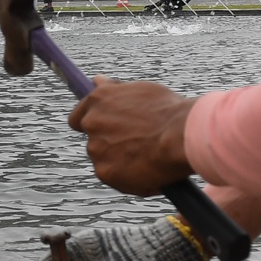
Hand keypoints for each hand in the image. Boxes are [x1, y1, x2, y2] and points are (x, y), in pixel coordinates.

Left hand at [68, 78, 195, 193]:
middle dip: (110, 143)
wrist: (182, 136)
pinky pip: (116, 178)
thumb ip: (113, 90)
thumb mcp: (139, 90)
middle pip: (94, 140)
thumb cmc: (168, 111)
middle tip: (137, 145)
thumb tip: (97, 81)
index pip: (78, 118)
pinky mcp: (105, 172)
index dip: (90, 125)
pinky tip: (151, 173)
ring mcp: (96, 149)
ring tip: (149, 158)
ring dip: (120, 161)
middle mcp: (92, 123)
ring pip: (105, 159)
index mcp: (98, 100)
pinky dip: (130, 179)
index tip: (103, 130)